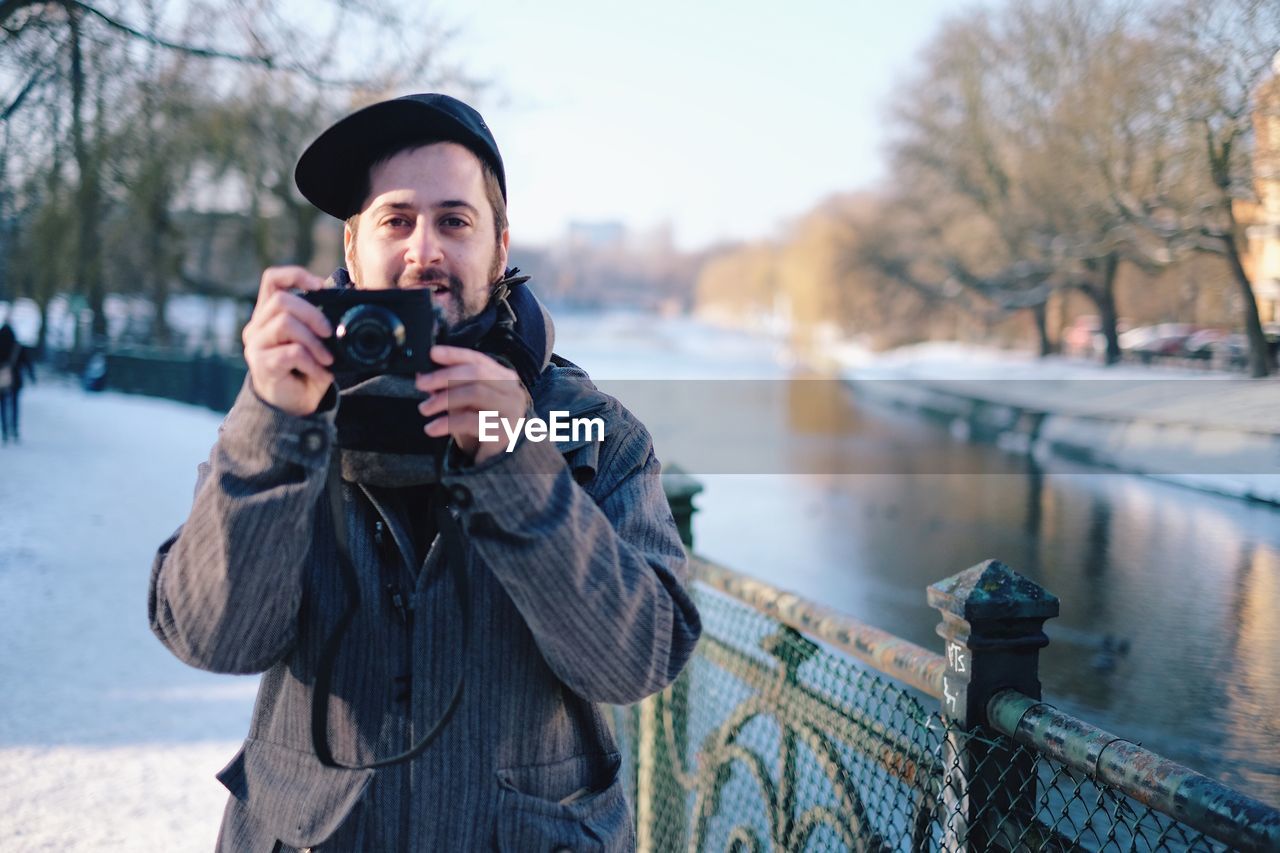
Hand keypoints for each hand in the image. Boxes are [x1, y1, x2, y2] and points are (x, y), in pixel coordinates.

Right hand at [241, 266, 334, 416]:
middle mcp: (257, 326)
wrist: (294, 405)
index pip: (272, 280)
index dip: (295, 275)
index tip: (319, 286)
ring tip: (326, 358)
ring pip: (285, 323)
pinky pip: (291, 352)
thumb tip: (347, 295)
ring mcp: (256, 345)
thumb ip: (321, 320)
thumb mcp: (316, 340)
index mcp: (269, 314)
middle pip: (281, 301)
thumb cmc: (306, 369)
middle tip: (330, 333)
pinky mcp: (262, 365)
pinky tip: (320, 372)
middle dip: (313, 314)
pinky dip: (312, 362)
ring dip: (313, 341)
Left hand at [416, 346, 529, 463]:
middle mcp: (512, 391)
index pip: (478, 359)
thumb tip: (424, 374)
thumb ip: (450, 388)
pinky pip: (471, 421)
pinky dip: (447, 423)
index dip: (454, 354)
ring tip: (425, 408)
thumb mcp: (465, 404)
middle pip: (476, 374)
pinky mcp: (504, 431)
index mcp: (504, 378)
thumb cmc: (483, 426)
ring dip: (444, 399)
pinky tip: (432, 428)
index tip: (432, 353)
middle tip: (421, 384)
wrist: (502, 459)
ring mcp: (511, 410)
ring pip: (475, 393)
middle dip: (444, 376)